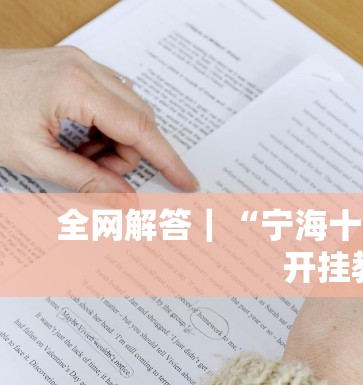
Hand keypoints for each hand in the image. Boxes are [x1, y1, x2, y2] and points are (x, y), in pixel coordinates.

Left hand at [0, 46, 198, 191]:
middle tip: (99, 174)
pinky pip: (112, 99)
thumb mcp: (34, 158)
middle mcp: (85, 68)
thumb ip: (86, 181)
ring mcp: (81, 63)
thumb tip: (125, 200)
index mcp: (77, 88)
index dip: (167, 159)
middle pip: (139, 120)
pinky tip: (78, 137)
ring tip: (80, 155)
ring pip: (128, 110)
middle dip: (127, 154)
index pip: (140, 130)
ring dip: (115, 141)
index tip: (187, 181)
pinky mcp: (76, 66)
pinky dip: (104, 125)